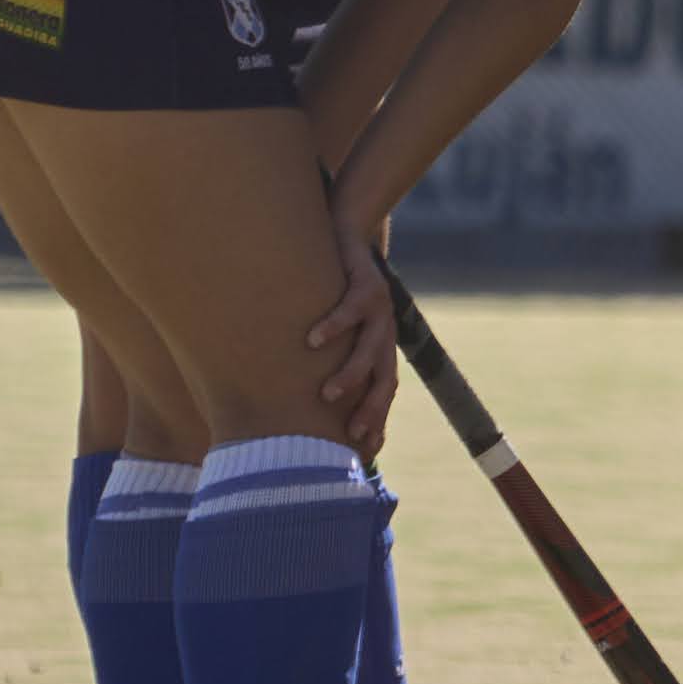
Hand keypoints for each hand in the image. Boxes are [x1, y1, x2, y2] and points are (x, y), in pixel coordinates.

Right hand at [306, 175, 403, 453]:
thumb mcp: (335, 326)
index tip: (365, 452)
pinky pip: (349, 307)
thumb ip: (325, 355)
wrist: (349, 231)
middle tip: (352, 435)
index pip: (384, 390)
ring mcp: (379, 307)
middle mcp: (384, 330)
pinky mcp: (364, 281)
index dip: (377, 420)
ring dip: (350, 372)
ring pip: (369, 346)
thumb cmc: (332, 285)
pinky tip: (312, 340)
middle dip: (371, 408)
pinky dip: (332, 325)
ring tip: (328, 393)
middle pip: (385, 376)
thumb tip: (298, 393)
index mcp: (379, 344)